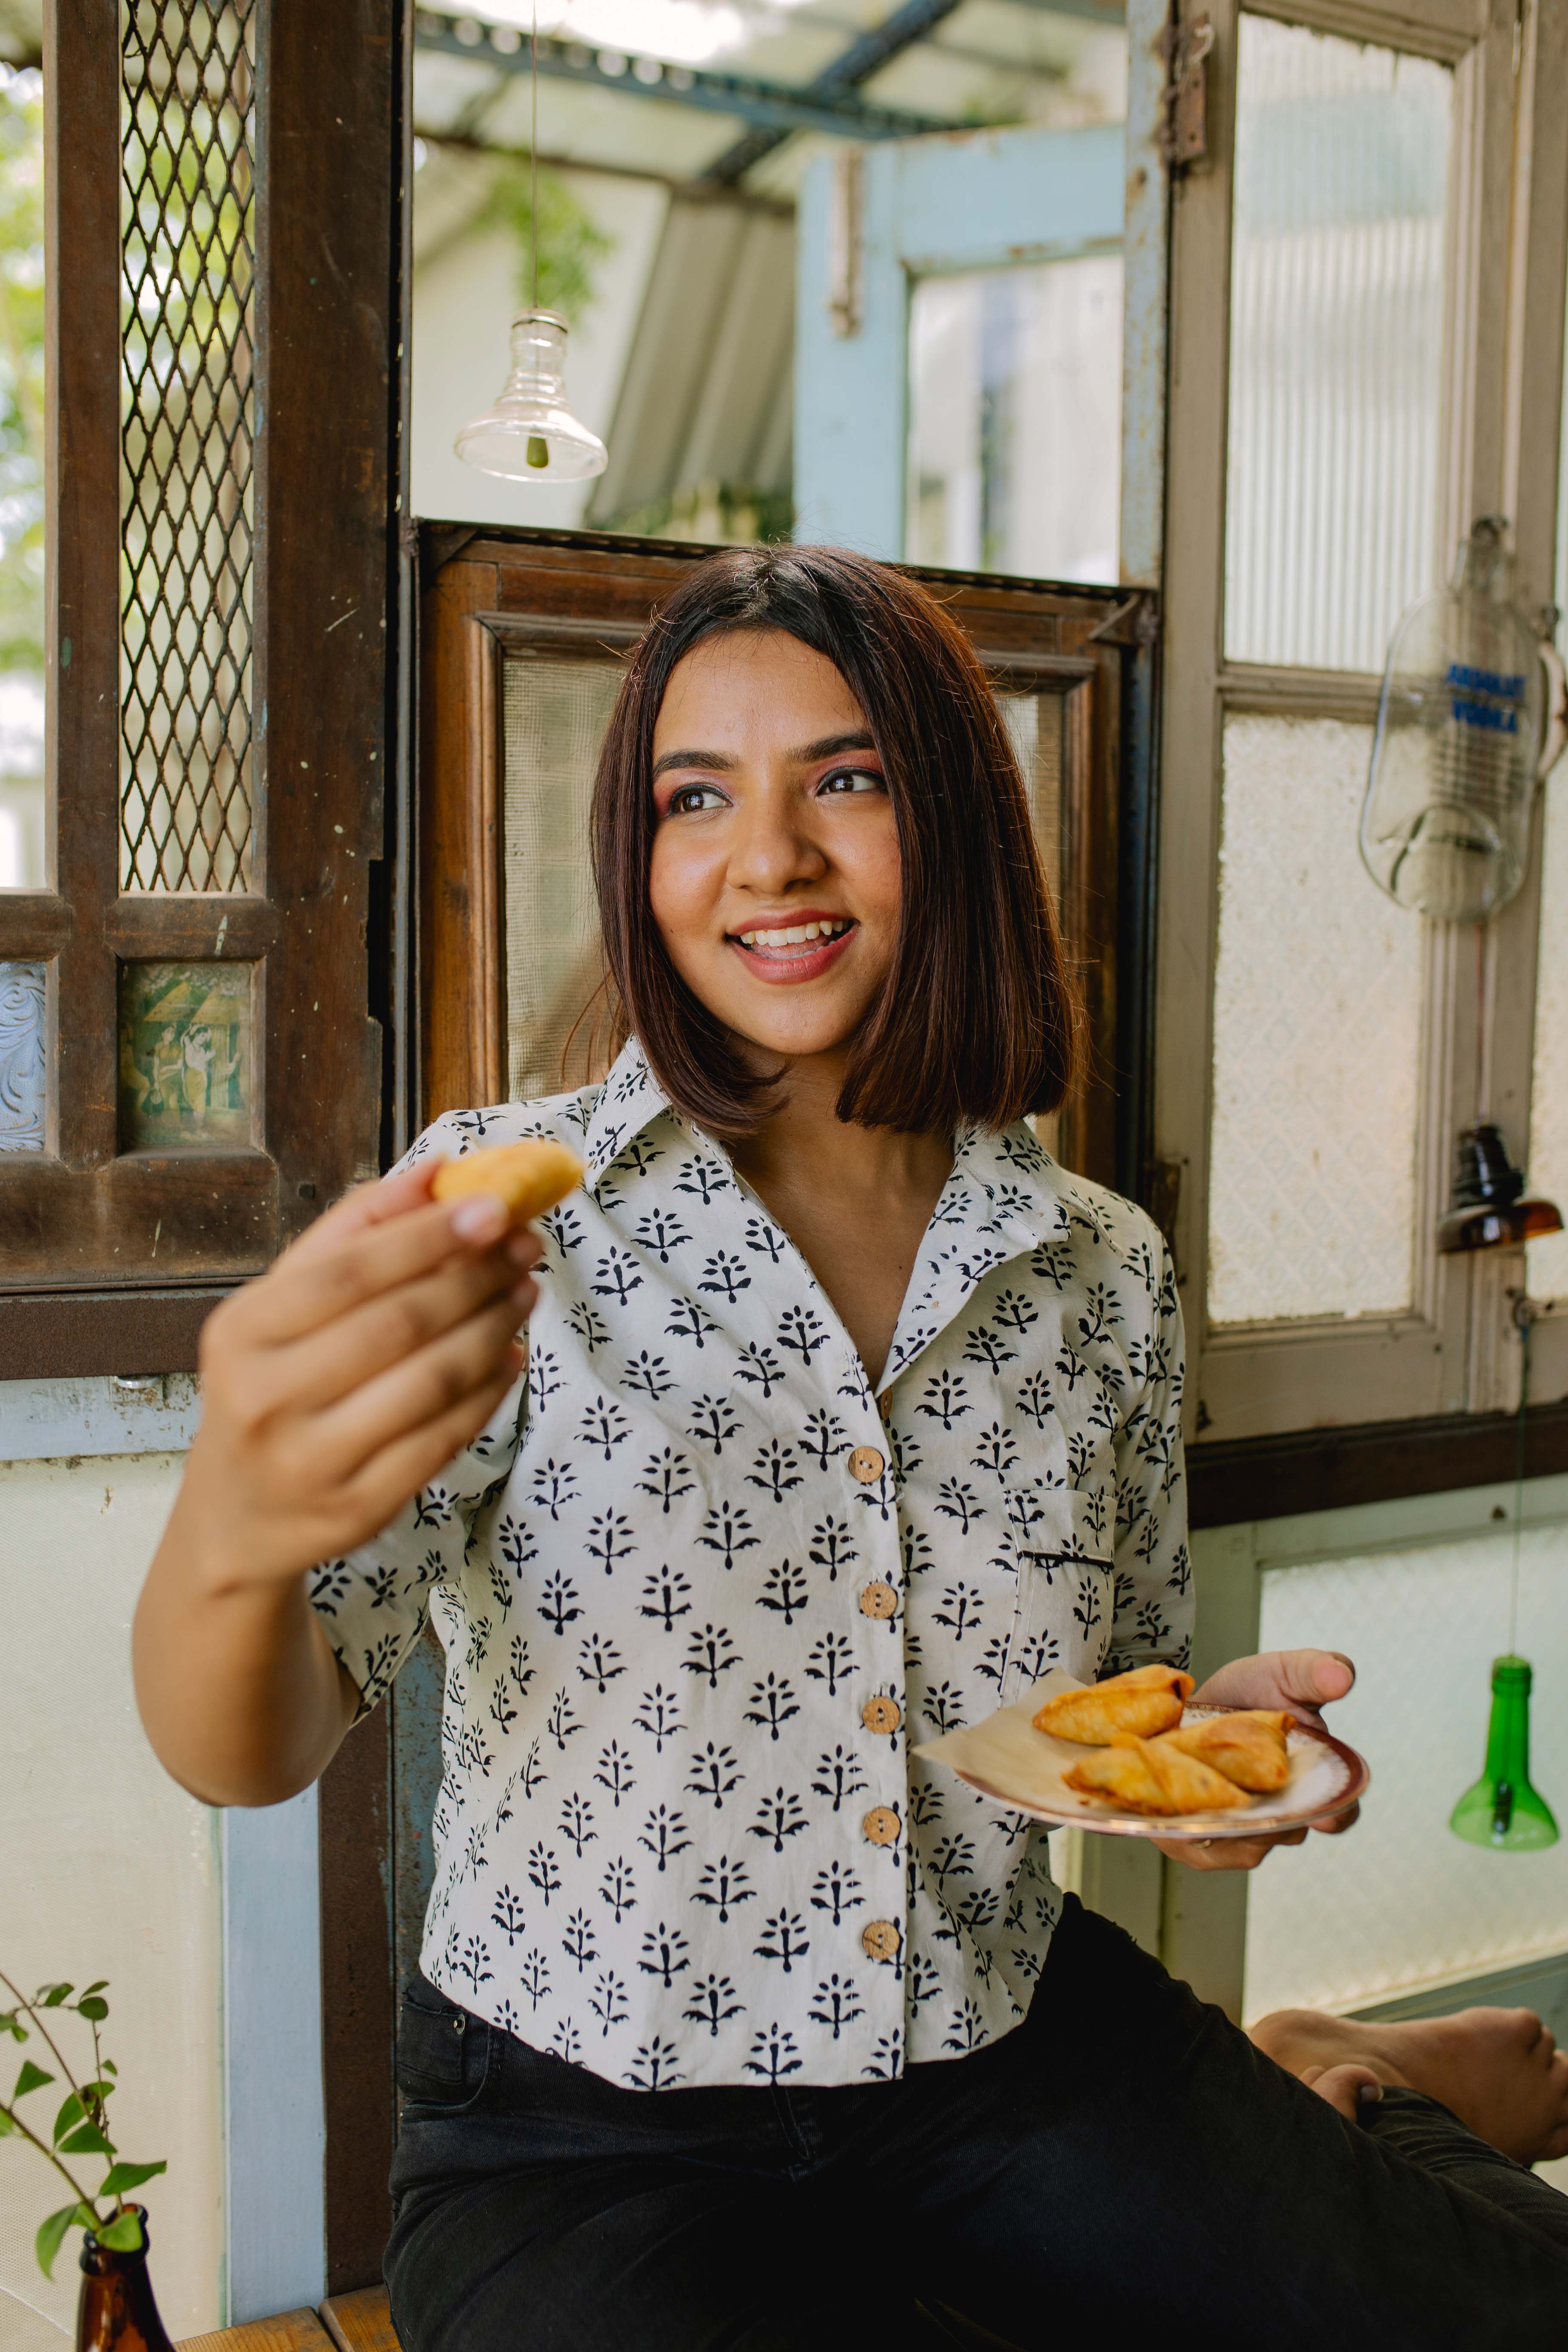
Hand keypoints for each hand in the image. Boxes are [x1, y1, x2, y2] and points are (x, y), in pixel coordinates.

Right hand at [171, 1159, 543, 1595]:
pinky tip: (510, 1356)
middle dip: (475, 1278)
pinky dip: (489, 1391)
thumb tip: (434, 1170)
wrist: (235, 1515)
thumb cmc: (268, 1384)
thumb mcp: (281, 1304)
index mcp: (242, 1332)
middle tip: (525, 1246)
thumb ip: (353, 1232)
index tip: (495, 1206)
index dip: (428, 1236)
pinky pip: (444, 1438)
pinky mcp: (359, 1507)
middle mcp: (268, 1398)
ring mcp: (313, 1461)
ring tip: (525, 1293)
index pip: (348, 1272)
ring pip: (431, 1381)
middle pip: (398, 1323)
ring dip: (494, 1329)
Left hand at [1155, 1647, 1357, 1873]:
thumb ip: (1314, 1670)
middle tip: (1248, 1792)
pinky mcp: (1198, 1840)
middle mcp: (1279, 1817)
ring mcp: (1240, 1834)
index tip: (1324, 1813)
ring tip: (1211, 1797)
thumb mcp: (1282, 1672)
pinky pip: (1200, 1851)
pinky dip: (1193, 1833)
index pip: (1337, 1815)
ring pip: (1244, 1848)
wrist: (1192, 1701)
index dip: (1336, 1816)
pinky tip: (1184, 1809)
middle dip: (1271, 1818)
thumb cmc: (1248, 1691)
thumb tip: (1341, 1676)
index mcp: (1310, 1786)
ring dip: (1231, 1826)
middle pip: (1285, 1834)